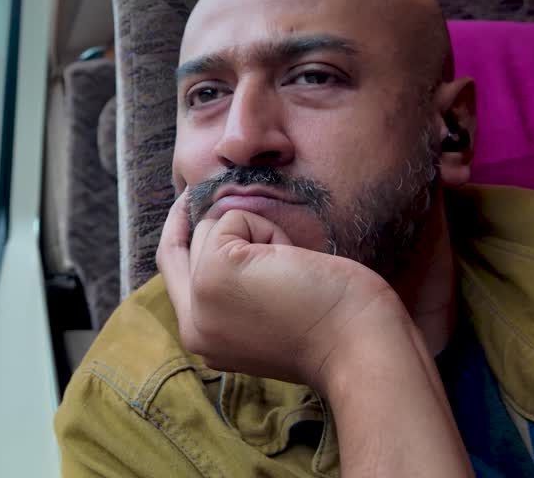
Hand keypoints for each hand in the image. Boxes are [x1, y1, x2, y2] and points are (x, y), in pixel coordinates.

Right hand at [156, 190, 408, 390]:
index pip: (174, 279)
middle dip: (187, 215)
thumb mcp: (265, 313)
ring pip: (207, 230)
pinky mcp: (216, 271)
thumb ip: (234, 289)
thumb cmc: (331, 324)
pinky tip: (293, 260)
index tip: (187, 207)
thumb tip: (216, 227)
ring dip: (255, 233)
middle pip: (178, 250)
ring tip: (290, 266)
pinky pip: (231, 220)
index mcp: (202, 342)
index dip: (178, 239)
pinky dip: (268, 229)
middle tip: (195, 188)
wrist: (359, 345)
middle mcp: (192, 328)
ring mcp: (200, 299)